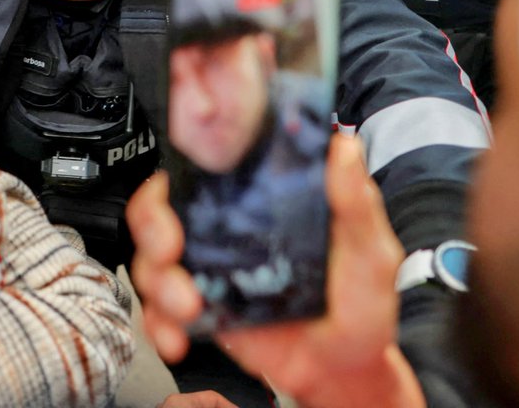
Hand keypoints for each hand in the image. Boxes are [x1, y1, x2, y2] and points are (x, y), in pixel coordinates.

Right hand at [128, 135, 424, 407]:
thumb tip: (343, 147)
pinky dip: (158, 325)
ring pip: (150, 260)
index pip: (199, 169)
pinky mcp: (200, 310)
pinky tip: (177, 339)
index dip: (174, 173)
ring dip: (156, 282)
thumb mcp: (368, 251)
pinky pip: (158, 311)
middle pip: (157, 210)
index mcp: (255, 201)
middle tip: (170, 250)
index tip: (173, 187)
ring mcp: (208, 270)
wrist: (344, 371)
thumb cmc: (360, 305)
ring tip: (188, 308)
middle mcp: (224, 230)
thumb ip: (354, 203)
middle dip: (151, 227)